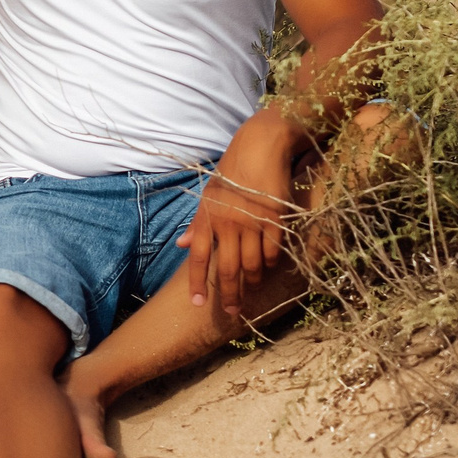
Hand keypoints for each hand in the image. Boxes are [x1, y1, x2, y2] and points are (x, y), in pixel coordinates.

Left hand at [177, 116, 298, 317]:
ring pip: (252, 265)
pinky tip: (269, 266)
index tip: (198, 303)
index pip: (199, 258)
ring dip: (252, 281)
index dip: (198, 283)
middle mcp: (228, 223)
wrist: (261, 147)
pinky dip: (270, 263)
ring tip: (252, 288)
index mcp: (209, 217)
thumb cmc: (233, 170)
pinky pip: (273, 252)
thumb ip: (198, 223)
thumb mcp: (209, 194)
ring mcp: (253, 223)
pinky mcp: (275, 219)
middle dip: (229, 294)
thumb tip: (182, 244)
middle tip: (233, 311)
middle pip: (227, 269)